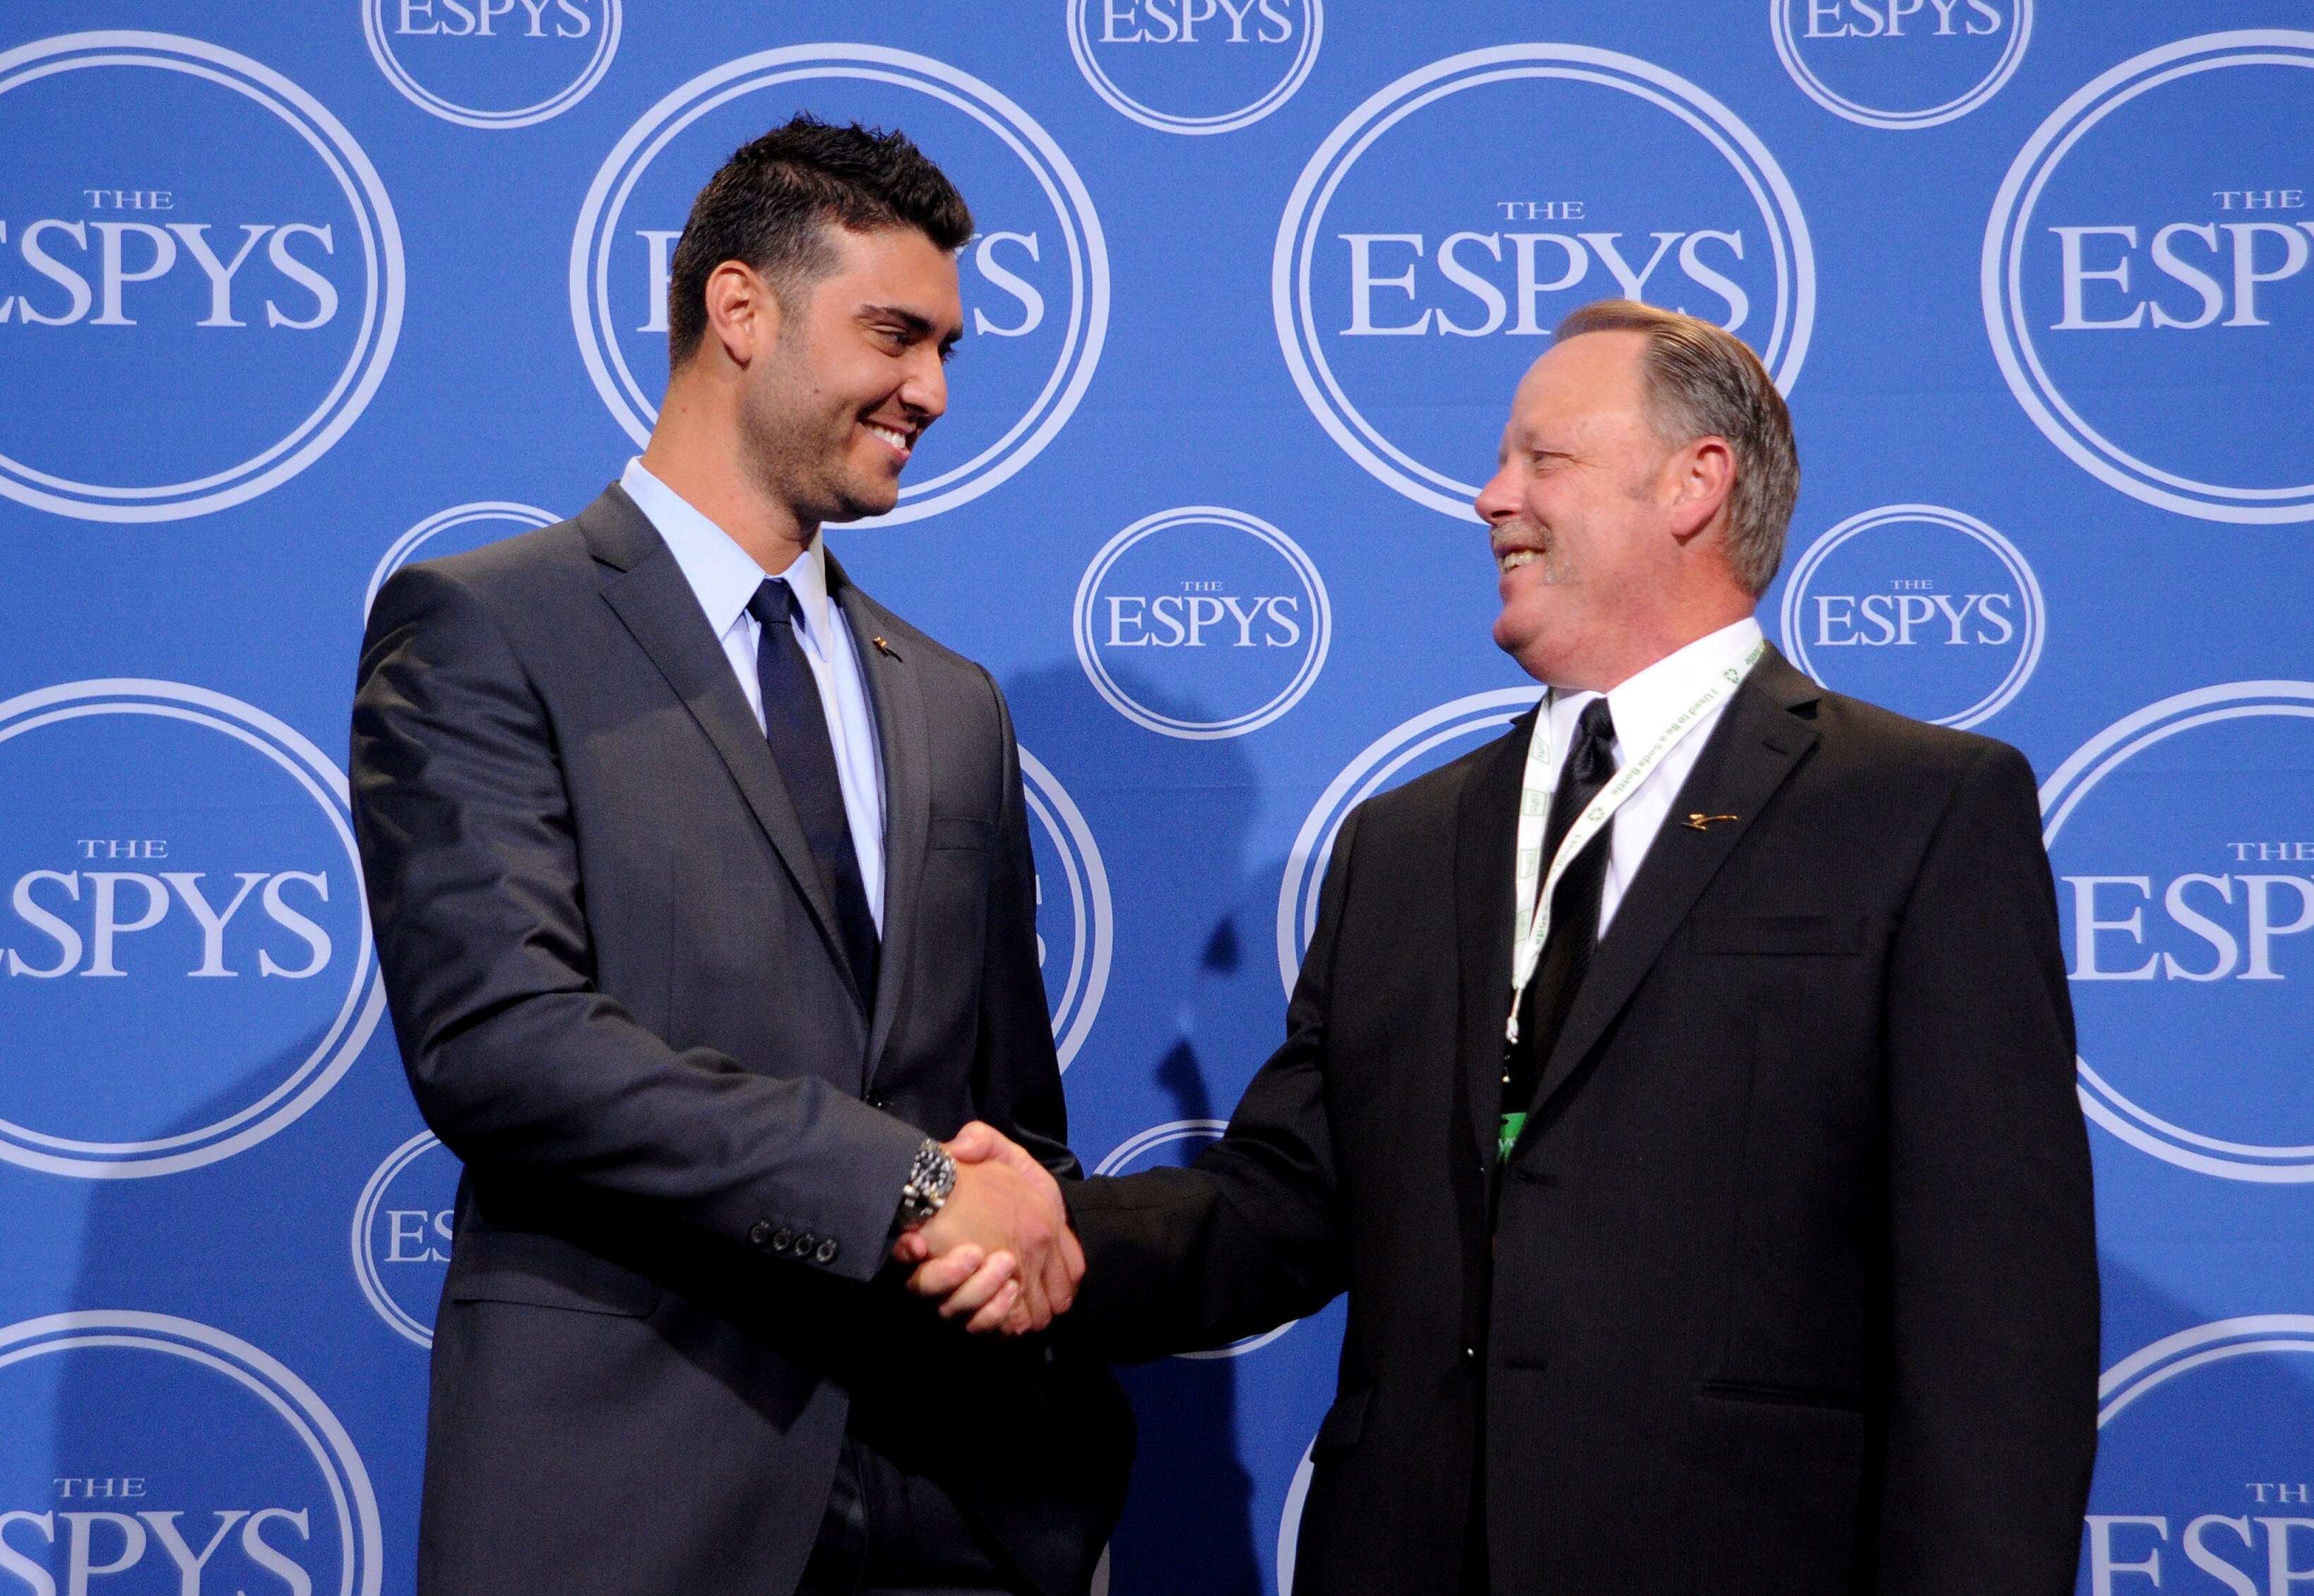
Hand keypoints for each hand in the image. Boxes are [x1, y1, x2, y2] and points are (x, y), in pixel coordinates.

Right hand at [890, 1122, 1083, 1334]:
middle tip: (977, 1253)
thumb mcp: (1000, 1155)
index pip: (905, 1254)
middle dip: (948, 1276)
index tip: (917, 1243)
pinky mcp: (994, 1319)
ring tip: (1006, 1268)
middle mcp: (943, 1275)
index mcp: (935, 1237)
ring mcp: (967, 1300)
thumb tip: (959, 1147)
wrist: (1046, 1215)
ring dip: (979, 1294)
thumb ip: (980, 1142)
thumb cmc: (1014, 1187)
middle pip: (927, 1293)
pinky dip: (997, 1315)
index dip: (904, 1253)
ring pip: (956, 1314)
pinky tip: (1013, 1290)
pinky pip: (986, 1330)